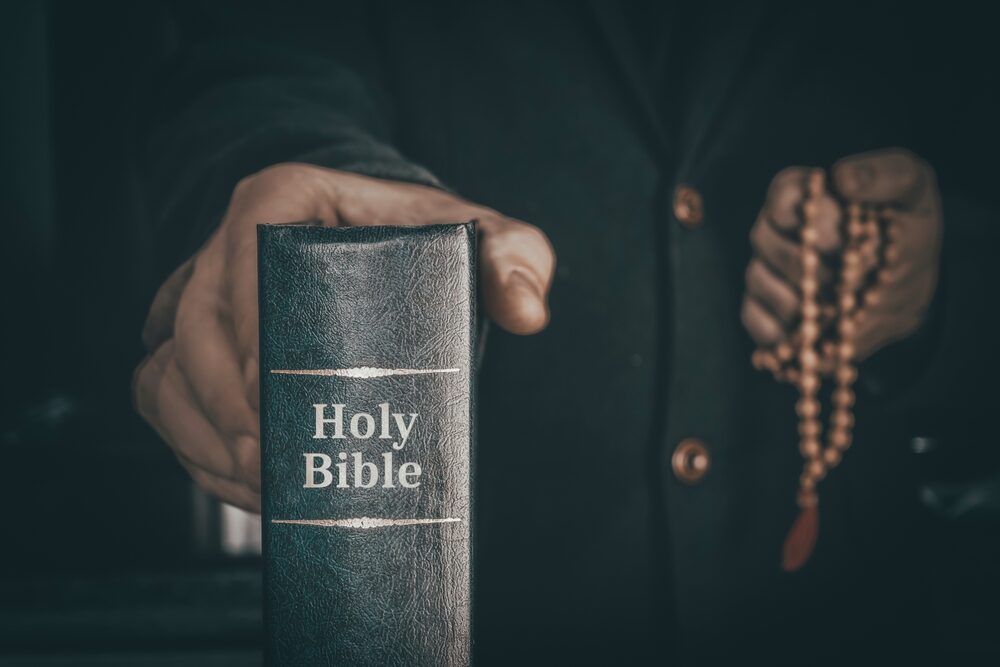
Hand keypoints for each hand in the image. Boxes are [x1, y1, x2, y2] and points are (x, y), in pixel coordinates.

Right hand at [133, 164, 555, 511]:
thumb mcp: (480, 237)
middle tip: (272, 462)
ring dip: (204, 434)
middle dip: (225, 401)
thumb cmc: (427, 243)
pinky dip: (193, 446)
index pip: (247, 249)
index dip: (248, 318)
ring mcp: (207, 298)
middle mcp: (232, 245)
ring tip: (262, 484)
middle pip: (197, 322)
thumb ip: (514, 259)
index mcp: (287, 200)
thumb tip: (526, 312)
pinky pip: (164, 396)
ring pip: (168, 367)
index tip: (272, 387)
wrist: (385, 254)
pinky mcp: (198, 345)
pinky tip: (246, 484)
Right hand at [742, 149, 941, 363]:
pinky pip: (755, 319)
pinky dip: (780, 331)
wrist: (902, 286)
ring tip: (831, 309)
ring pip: (758, 279)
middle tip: (842, 279)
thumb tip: (843, 178)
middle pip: (765, 238)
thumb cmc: (903, 231)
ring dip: (796, 298)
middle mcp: (776, 230)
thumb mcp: (913, 194)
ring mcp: (765, 270)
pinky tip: (810, 335)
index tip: (837, 238)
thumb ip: (887, 176)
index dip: (803, 215)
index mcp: (805, 196)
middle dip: (805, 263)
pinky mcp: (761, 309)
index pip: (783, 195)